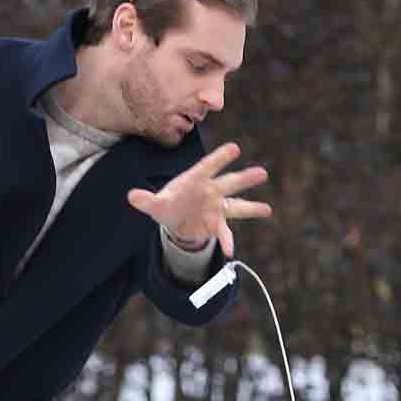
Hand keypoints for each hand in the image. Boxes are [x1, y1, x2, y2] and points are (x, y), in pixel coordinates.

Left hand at [127, 141, 270, 258]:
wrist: (175, 220)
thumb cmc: (167, 204)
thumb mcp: (155, 204)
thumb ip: (146, 200)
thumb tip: (132, 197)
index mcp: (196, 179)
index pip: (209, 166)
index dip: (221, 158)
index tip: (235, 148)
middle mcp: (211, 191)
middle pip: (229, 183)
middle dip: (244, 179)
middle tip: (262, 173)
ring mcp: (217, 207)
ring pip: (237, 206)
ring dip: (251, 208)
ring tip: (267, 210)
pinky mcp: (217, 224)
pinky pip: (224, 233)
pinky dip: (226, 242)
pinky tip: (230, 252)